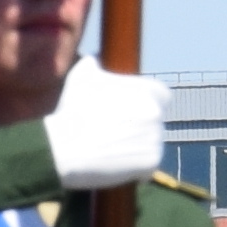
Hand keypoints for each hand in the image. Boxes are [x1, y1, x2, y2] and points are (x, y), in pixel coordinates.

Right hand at [40, 62, 166, 192]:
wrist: (65, 148)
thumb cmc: (72, 110)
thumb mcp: (81, 76)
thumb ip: (95, 63)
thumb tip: (96, 58)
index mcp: (147, 90)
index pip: (162, 95)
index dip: (148, 101)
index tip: (132, 108)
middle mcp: (155, 113)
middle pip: (156, 120)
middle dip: (141, 124)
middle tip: (118, 131)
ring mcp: (155, 139)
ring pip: (152, 142)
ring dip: (138, 146)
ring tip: (112, 149)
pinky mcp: (151, 163)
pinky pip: (149, 166)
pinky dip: (137, 168)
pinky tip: (116, 164)